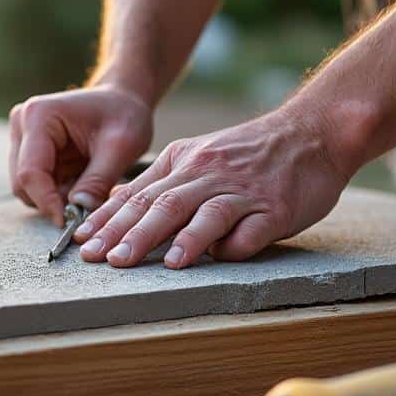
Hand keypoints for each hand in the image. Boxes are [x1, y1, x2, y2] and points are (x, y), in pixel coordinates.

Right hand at [8, 84, 153, 225]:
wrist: (122, 100)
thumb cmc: (124, 114)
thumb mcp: (121, 146)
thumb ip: (98, 180)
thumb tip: (79, 213)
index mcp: (39, 116)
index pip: (30, 172)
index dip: (47, 202)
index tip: (69, 223)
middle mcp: (22, 125)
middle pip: (23, 182)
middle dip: (52, 201)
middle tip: (85, 207)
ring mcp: (22, 139)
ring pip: (26, 188)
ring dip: (54, 198)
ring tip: (87, 187)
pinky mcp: (28, 152)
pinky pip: (35, 186)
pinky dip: (56, 193)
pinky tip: (79, 182)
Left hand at [73, 106, 353, 267]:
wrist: (313, 131)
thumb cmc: (251, 153)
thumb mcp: (199, 156)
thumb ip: (163, 181)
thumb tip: (119, 203)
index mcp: (185, 161)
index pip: (138, 194)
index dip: (108, 219)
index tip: (82, 242)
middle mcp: (208, 173)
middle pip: (162, 204)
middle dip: (130, 233)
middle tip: (104, 258)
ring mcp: (242, 190)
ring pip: (204, 213)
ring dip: (181, 239)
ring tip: (162, 264)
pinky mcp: (275, 206)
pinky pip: (252, 228)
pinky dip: (236, 244)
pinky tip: (220, 259)